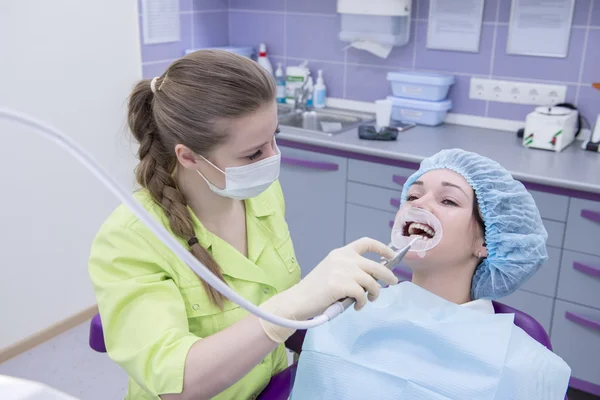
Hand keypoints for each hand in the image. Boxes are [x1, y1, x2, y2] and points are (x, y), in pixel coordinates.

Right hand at [259, 237, 398, 342]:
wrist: (299, 299)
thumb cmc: (317, 289)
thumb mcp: (334, 272)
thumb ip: (352, 270)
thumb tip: (376, 277)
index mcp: (341, 252)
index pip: (366, 243)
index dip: (382, 248)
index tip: (392, 255)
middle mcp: (343, 258)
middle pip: (375, 265)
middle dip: (388, 275)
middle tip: (393, 282)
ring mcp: (342, 271)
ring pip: (371, 282)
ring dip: (374, 293)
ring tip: (369, 300)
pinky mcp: (340, 285)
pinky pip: (362, 294)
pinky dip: (363, 302)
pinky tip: (357, 306)